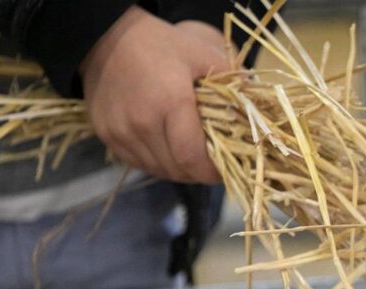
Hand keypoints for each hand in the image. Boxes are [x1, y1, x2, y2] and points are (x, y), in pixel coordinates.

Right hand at [79, 7, 227, 182]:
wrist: (106, 37)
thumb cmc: (159, 44)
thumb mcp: (200, 54)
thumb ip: (231, 82)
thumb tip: (258, 108)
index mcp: (170, 103)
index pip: (193, 158)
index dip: (211, 172)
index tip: (223, 171)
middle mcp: (142, 123)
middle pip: (177, 169)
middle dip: (198, 172)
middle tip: (210, 164)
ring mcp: (121, 132)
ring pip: (158, 170)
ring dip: (177, 169)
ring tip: (190, 156)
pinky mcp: (106, 136)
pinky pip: (138, 162)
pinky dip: (156, 161)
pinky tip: (166, 147)